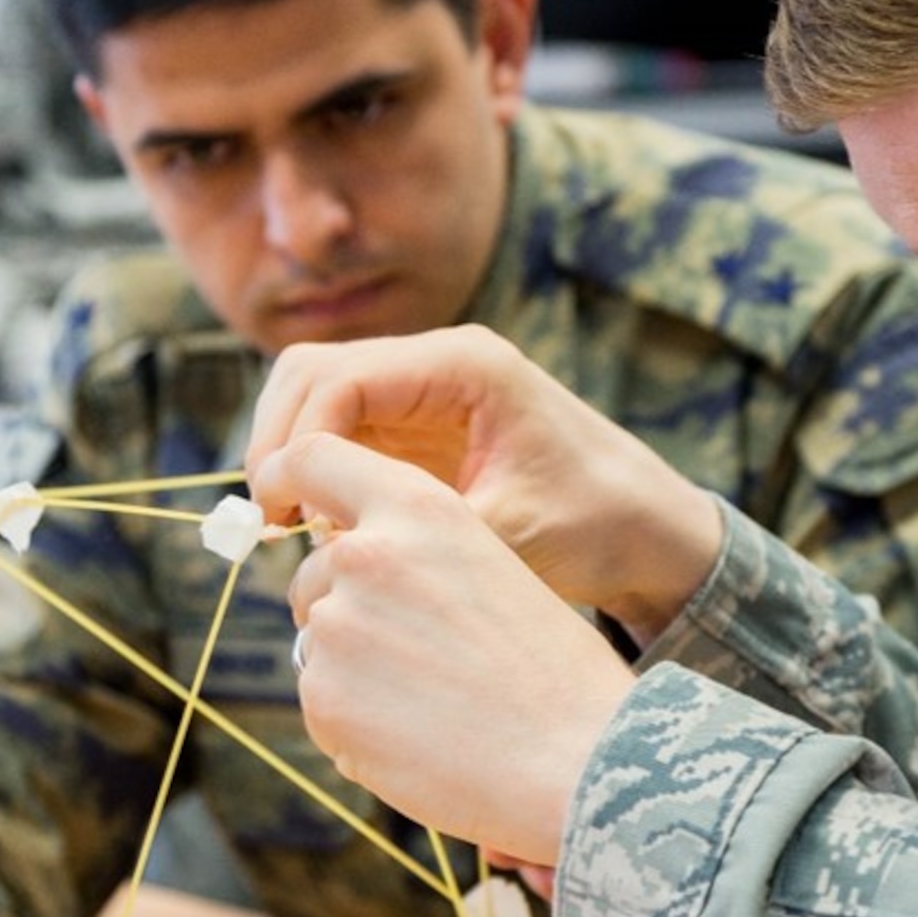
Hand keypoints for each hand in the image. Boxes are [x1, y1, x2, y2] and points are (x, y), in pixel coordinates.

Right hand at [246, 325, 722, 643]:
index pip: (340, 379)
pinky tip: (323, 528)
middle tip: (271, 518)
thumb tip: (326, 552)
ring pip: (317, 399)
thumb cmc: (595, 522)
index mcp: (464, 365)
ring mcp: (423, 393)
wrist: (646, 526)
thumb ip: (420, 530)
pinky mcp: (417, 430)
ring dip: (291, 455)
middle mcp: (437, 364)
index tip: (281, 510)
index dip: (296, 442)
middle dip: (279, 440)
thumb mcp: (512, 533)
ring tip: (291, 525)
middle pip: (312, 373)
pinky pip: (342, 434)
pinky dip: (317, 473)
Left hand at [253, 432, 637, 865]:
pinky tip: (421, 738)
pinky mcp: (323, 698)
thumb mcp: (491, 566)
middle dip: (345, 608)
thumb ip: (415, 554)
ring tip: (434, 701)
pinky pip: (322, 705)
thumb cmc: (555, 670)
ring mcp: (337, 627)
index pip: (311, 457)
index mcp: (419, 507)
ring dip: (354, 670)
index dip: (284, 480)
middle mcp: (367, 554)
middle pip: (314, 572)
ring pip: (318, 642)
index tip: (280, 509)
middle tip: (419, 655)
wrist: (580, 758)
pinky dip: (356, 724)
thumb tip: (348, 573)